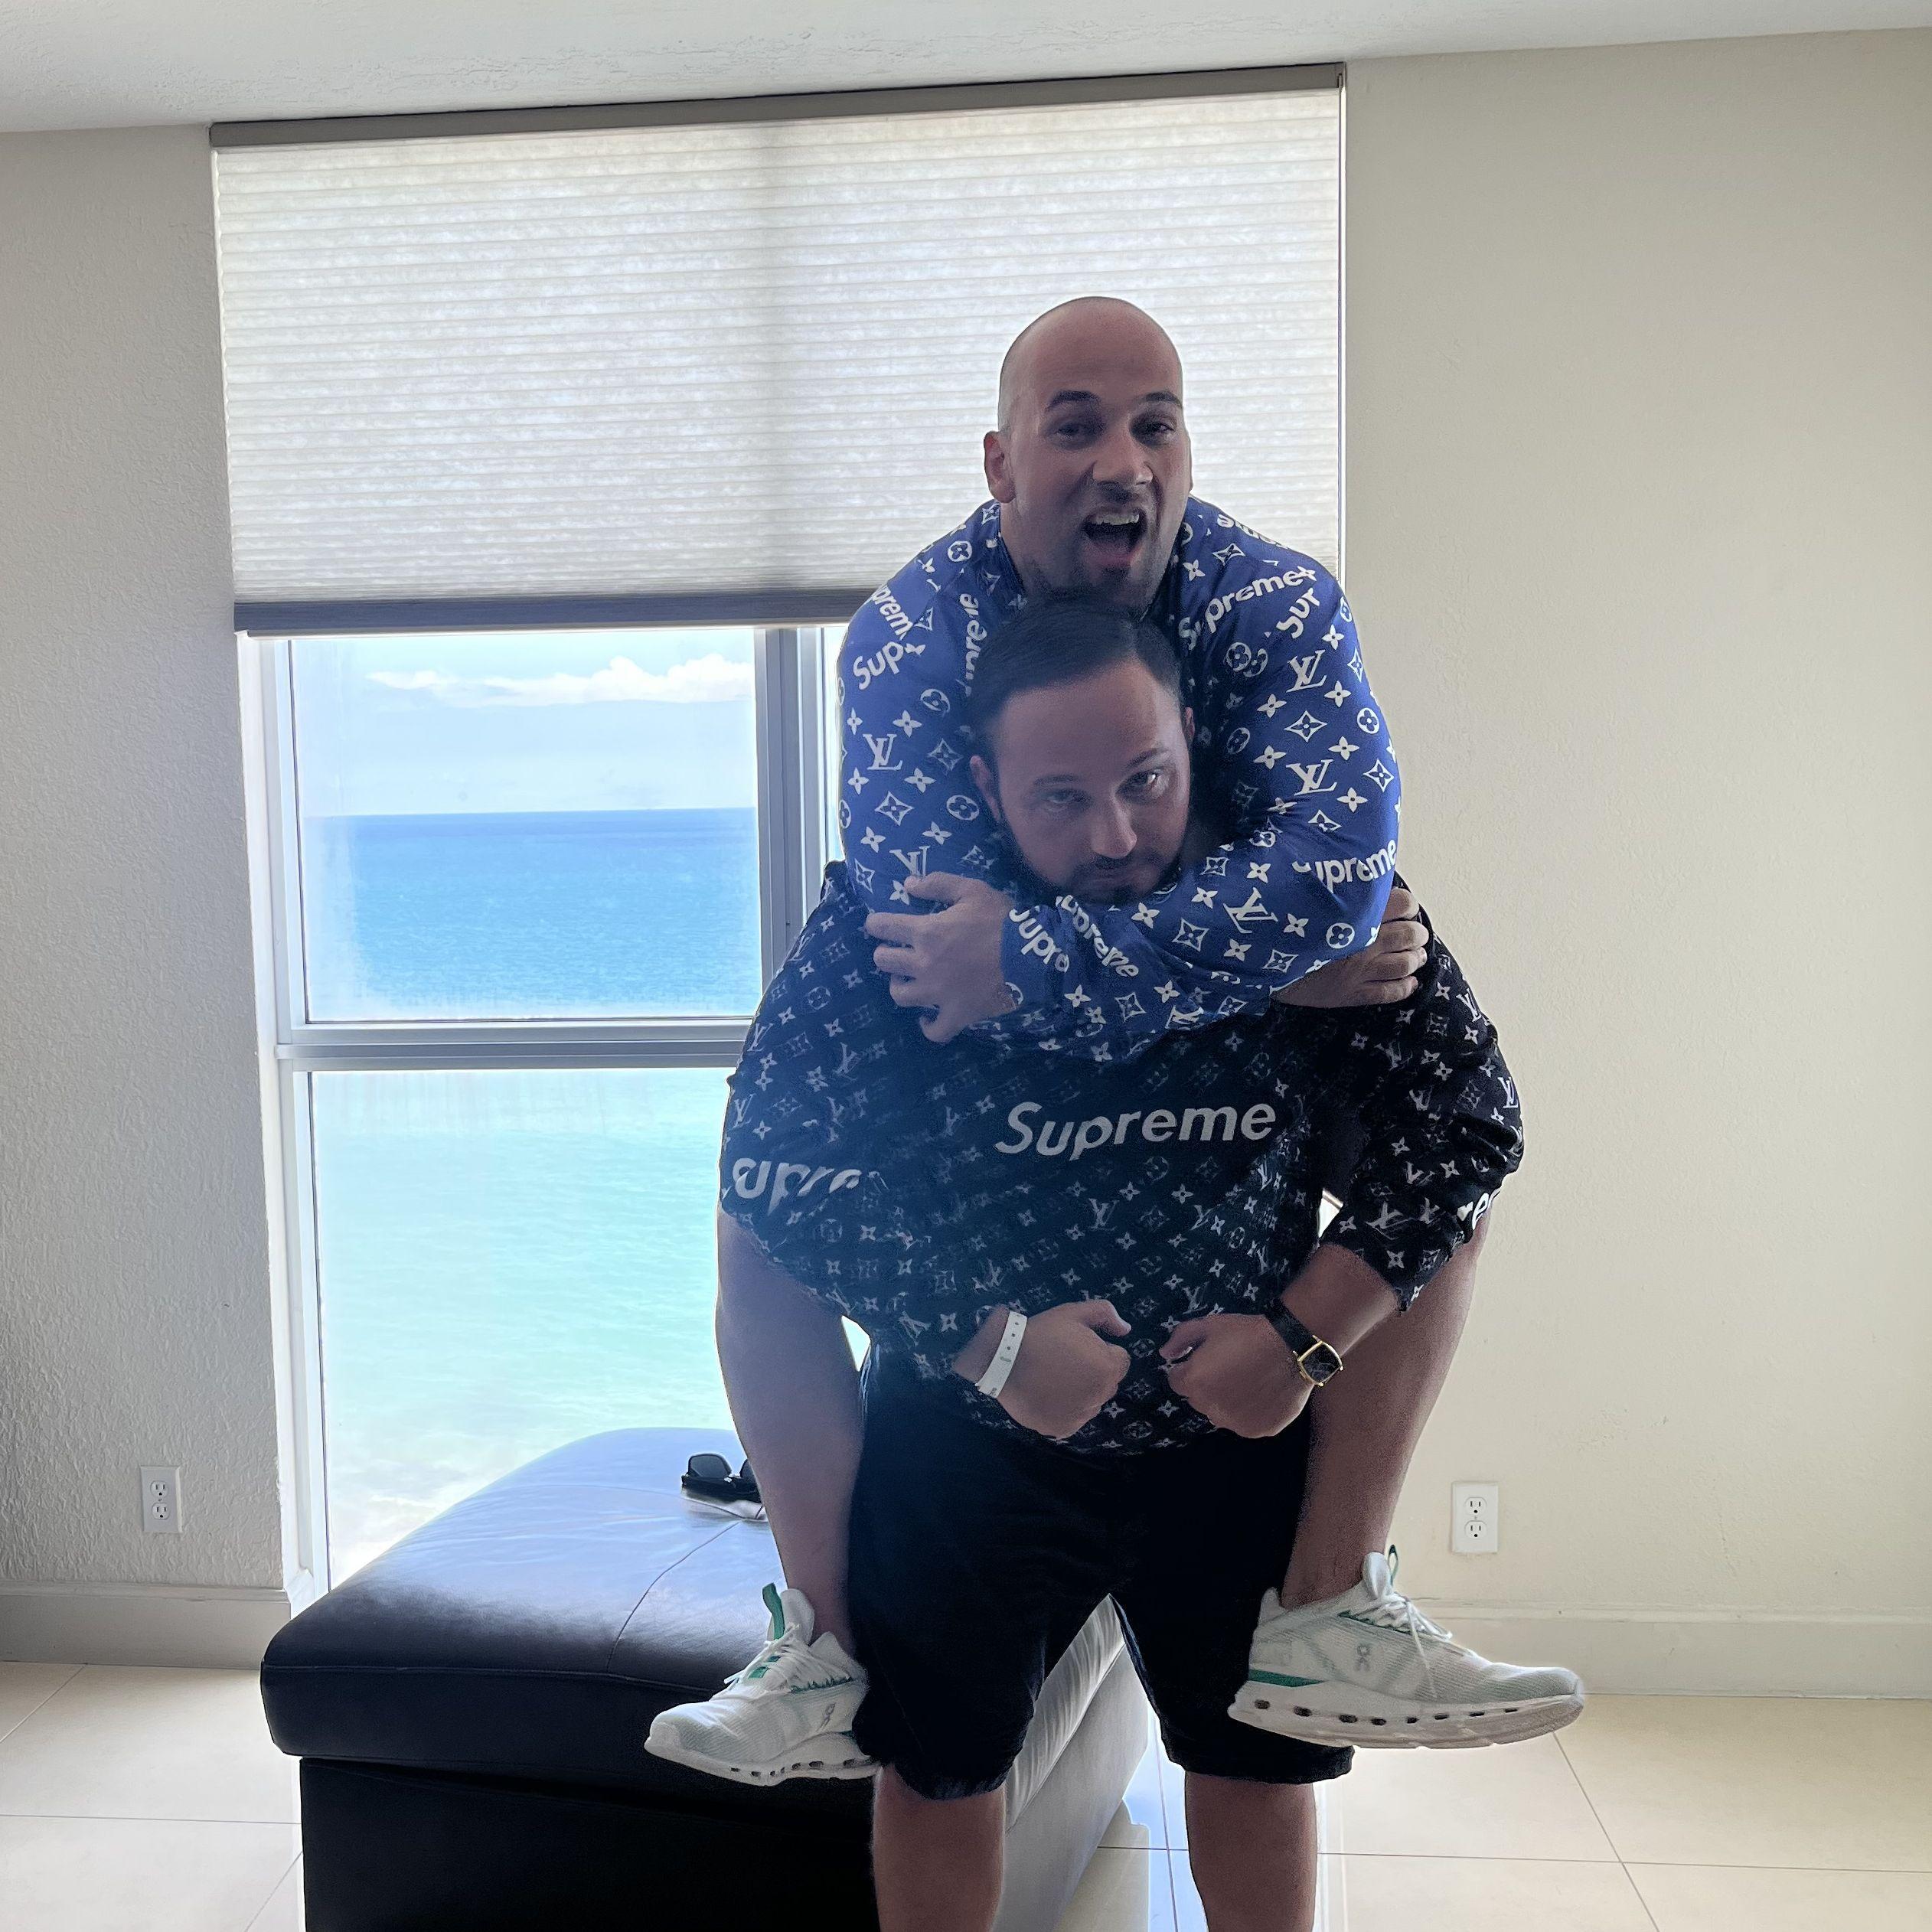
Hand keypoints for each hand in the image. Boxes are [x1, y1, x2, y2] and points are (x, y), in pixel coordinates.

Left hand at [865, 873, 1018, 1041]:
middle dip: (885, 954)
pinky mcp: (956, 1014)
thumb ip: (938, 884)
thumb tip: (908, 884)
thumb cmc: (1001, 920)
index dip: (876, 924)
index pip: (882, 927)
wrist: (1030, 956)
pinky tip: (927, 1018)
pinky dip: (928, 1026)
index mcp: (925, 932)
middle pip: (883, 962)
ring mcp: (938, 994)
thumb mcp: (972, 890)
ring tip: (908, 980)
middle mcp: (923, 964)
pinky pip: (934, 1030)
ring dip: (899, 985)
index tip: (879, 925)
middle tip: (897, 951)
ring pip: (900, 995)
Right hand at [957, 1301, 1132, 1440]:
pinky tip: (1048, 1394)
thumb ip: (1105, 1314)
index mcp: (1106, 1367)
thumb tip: (1126, 1329)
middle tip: (1066, 1361)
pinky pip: (1075, 1418)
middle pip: (1107, 1382)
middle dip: (1094, 1371)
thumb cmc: (1041, 1334)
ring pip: (1092, 1401)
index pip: (1120, 1360)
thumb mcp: (1073, 1313)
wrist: (1003, 1360)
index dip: (1101, 1350)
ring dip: (1082, 1391)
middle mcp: (1099, 1395)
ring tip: (1055, 1378)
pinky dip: (1066, 1409)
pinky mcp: (1063, 1428)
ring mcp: (1081, 1415)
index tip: (1079, 1347)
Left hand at [1160, 1312, 1310, 1438]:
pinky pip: (1244, 1422)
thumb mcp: (1209, 1325)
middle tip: (1229, 1366)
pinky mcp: (1256, 1431)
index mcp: (1193, 1383)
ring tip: (1247, 1380)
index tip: (1208, 1358)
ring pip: (1220, 1413)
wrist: (1291, 1347)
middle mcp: (1209, 1409)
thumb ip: (1180, 1339)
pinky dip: (1248, 1411)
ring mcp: (1234, 1424)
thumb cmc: (1246, 1333)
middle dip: (1207, 1384)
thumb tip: (1165, 1354)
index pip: (1177, 1381)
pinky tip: (1262, 1393)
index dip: (1190, 1367)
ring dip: (1226, 1401)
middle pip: (1198, 1398)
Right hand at [1274, 885, 1426, 1008]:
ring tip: (1416, 955)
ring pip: (1405, 965)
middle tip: (1415, 933)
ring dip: (1416, 959)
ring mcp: (1362, 971)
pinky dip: (1406, 987)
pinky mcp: (1353, 994)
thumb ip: (1339, 889)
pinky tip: (1410, 982)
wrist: (1262, 961)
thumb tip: (1357, 875)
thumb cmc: (1285, 924)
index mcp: (1359, 914)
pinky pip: (1390, 993)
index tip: (1405, 907)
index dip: (1409, 905)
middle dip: (1417, 934)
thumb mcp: (1313, 898)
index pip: (1403, 903)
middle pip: (1411, 935)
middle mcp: (1367, 942)